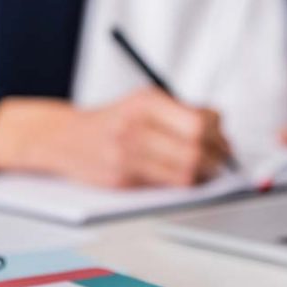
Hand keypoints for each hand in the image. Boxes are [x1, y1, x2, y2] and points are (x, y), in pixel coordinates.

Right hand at [0, 89, 230, 187]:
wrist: (64, 138)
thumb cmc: (114, 120)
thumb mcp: (144, 102)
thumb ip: (181, 111)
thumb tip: (220, 128)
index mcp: (146, 101)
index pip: (199, 122)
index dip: (218, 134)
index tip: (223, 139)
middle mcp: (135, 126)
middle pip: (195, 149)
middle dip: (216, 157)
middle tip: (222, 159)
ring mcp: (126, 155)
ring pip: (185, 172)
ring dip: (204, 173)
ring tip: (207, 169)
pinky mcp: (122, 179)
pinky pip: (167, 185)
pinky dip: (183, 182)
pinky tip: (185, 176)